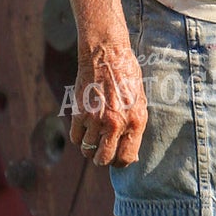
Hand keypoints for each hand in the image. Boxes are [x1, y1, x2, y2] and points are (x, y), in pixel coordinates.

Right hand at [70, 38, 147, 167]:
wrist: (107, 53)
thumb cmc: (126, 75)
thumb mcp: (139, 101)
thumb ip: (134, 126)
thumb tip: (130, 151)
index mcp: (135, 122)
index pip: (126, 158)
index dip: (120, 162)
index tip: (117, 158)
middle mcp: (116, 124)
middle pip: (104, 159)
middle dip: (103, 159)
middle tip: (103, 151)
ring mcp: (96, 119)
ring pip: (87, 151)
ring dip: (90, 148)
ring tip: (93, 138)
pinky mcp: (80, 112)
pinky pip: (75, 138)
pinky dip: (79, 137)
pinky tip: (84, 128)